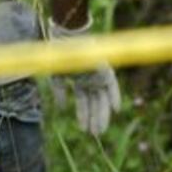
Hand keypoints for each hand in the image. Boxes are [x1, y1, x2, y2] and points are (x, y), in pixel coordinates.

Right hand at [48, 19, 121, 136]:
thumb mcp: (56, 77)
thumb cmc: (58, 54)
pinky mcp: (104, 69)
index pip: (83, 101)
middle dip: (93, 119)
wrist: (65, 37)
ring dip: (101, 114)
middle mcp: (90, 79)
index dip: (83, 114)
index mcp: (79, 80)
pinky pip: (111, 85)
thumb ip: (60, 92)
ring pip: (102, 98)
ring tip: (99, 131)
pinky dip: (114, 96)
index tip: (83, 128)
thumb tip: (62, 108)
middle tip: (94, 134)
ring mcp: (98, 75)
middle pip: (94, 103)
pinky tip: (116, 110)